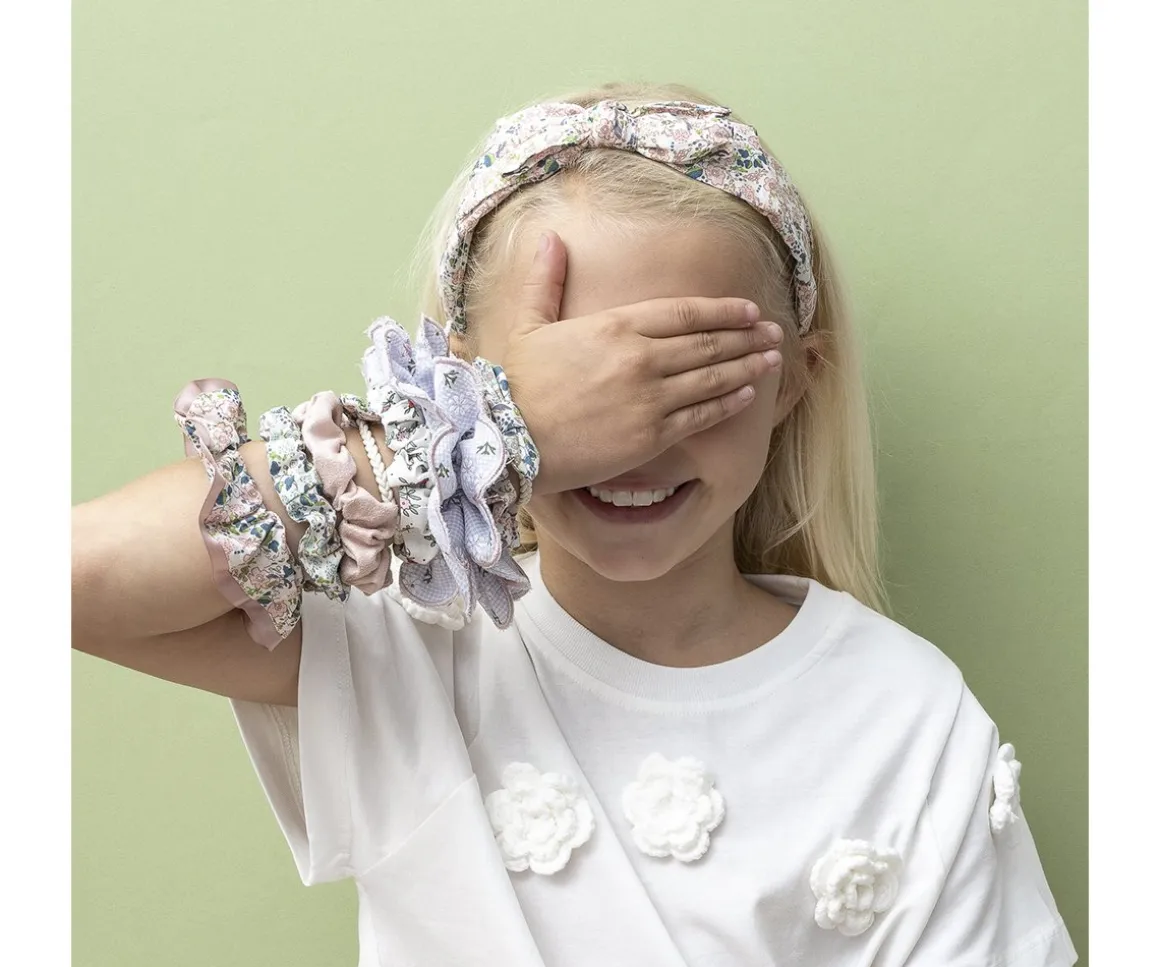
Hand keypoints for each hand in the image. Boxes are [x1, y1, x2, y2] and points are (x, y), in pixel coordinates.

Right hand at [498, 229, 783, 495]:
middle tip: (774, 334)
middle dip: (746, 337)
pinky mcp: (650, 435)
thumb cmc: (516, 383)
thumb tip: (550, 239)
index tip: (748, 310)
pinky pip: (701, 416)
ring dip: (747, 367)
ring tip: (771, 360)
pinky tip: (747, 396)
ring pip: (712, 378)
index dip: (722, 310)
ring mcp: (649, 398)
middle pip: (707, 343)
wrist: (507, 438)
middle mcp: (641, 357)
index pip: (684, 312)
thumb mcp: (528, 324)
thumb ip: (546, 282)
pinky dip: (728, 404)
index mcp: (616, 325)